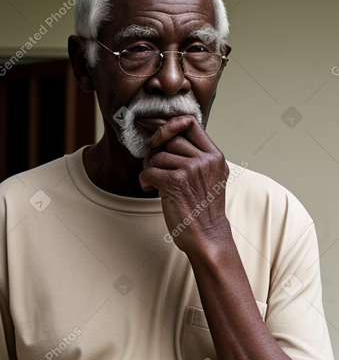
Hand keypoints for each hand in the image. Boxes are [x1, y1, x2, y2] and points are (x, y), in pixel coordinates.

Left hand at [139, 115, 229, 252]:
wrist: (208, 237)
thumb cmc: (204, 209)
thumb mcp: (210, 177)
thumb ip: (198, 157)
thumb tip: (169, 136)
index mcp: (215, 156)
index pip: (190, 123)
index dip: (170, 126)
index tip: (160, 139)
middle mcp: (205, 160)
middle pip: (170, 140)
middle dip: (156, 152)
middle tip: (155, 167)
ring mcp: (191, 170)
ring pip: (157, 156)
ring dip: (149, 169)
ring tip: (155, 183)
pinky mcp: (175, 183)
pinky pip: (149, 171)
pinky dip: (144, 180)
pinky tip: (150, 189)